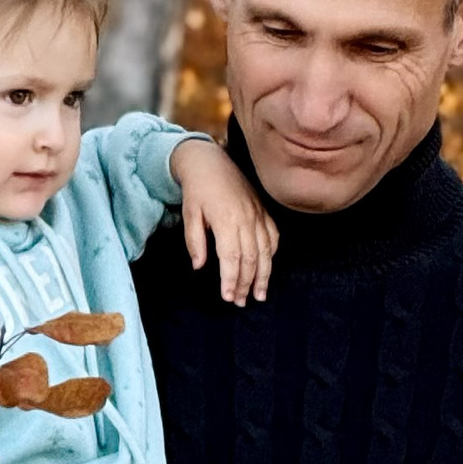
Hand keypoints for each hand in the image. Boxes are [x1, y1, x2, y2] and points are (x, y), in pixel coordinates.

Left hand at [173, 136, 276, 306]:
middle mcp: (246, 218)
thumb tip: (199, 266)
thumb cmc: (196, 189)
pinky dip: (272, 254)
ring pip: (266, 250)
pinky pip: (273, 236)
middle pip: (251, 258)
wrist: (209, 161)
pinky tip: (268, 267)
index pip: (231, 257)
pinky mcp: (263, 211)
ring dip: (264, 275)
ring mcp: (257, 214)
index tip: (228, 297)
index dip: (231, 279)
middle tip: (240, 302)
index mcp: (226, 219)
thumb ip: (194, 241)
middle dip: (246, 283)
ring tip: (260, 294)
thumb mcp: (189, 213)